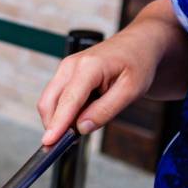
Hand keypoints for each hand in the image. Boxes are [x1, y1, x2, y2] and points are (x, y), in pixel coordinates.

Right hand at [37, 28, 162, 145]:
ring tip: (82, 126)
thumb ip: (105, 110)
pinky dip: (63, 112)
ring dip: (59, 119)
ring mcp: (65, 69)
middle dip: (54, 125)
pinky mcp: (64, 75)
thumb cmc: (137, 64)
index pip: (68, 101)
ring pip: (49, 102)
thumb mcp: (131, 91)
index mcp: (89, 66)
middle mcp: (70, 65)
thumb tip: (81, 127)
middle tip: (70, 143)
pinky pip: (56, 99)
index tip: (49, 142)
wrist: (138, 45)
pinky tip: (81, 116)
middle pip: (49, 102)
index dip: (57, 124)